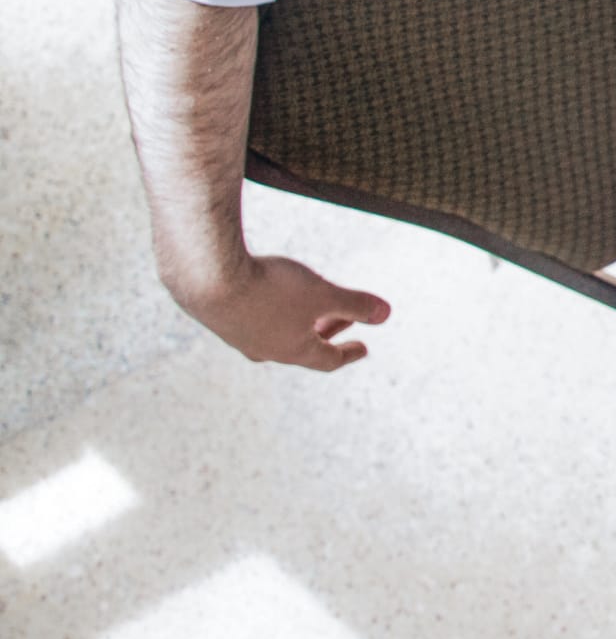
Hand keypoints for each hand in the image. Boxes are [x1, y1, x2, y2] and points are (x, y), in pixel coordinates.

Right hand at [178, 253, 391, 371]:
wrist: (206, 278)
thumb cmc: (270, 288)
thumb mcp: (323, 294)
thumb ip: (355, 304)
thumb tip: (386, 314)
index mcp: (293, 350)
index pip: (327, 360)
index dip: (348, 353)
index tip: (363, 349)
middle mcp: (264, 349)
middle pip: (302, 347)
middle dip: (327, 332)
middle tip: (344, 320)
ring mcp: (238, 335)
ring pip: (275, 333)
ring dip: (297, 321)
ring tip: (308, 305)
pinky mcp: (219, 317)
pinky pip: (253, 318)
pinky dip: (271, 310)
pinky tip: (268, 293)